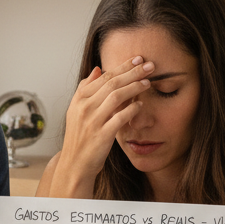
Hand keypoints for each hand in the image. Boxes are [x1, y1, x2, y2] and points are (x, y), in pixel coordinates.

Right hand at [56, 57, 155, 191]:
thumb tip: (97, 69)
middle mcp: (84, 108)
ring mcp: (93, 121)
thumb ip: (85, 88)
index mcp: (79, 99)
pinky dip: (132, 109)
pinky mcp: (102, 135)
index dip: (122, 66)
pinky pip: (120, 118)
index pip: (103, 77)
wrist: (75, 164)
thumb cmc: (79, 137)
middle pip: (112, 83)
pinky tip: (141, 105)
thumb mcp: (76, 111)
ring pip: (116, 96)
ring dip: (134, 87)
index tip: (137, 59)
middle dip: (133, 72)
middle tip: (149, 65)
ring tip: (148, 82)